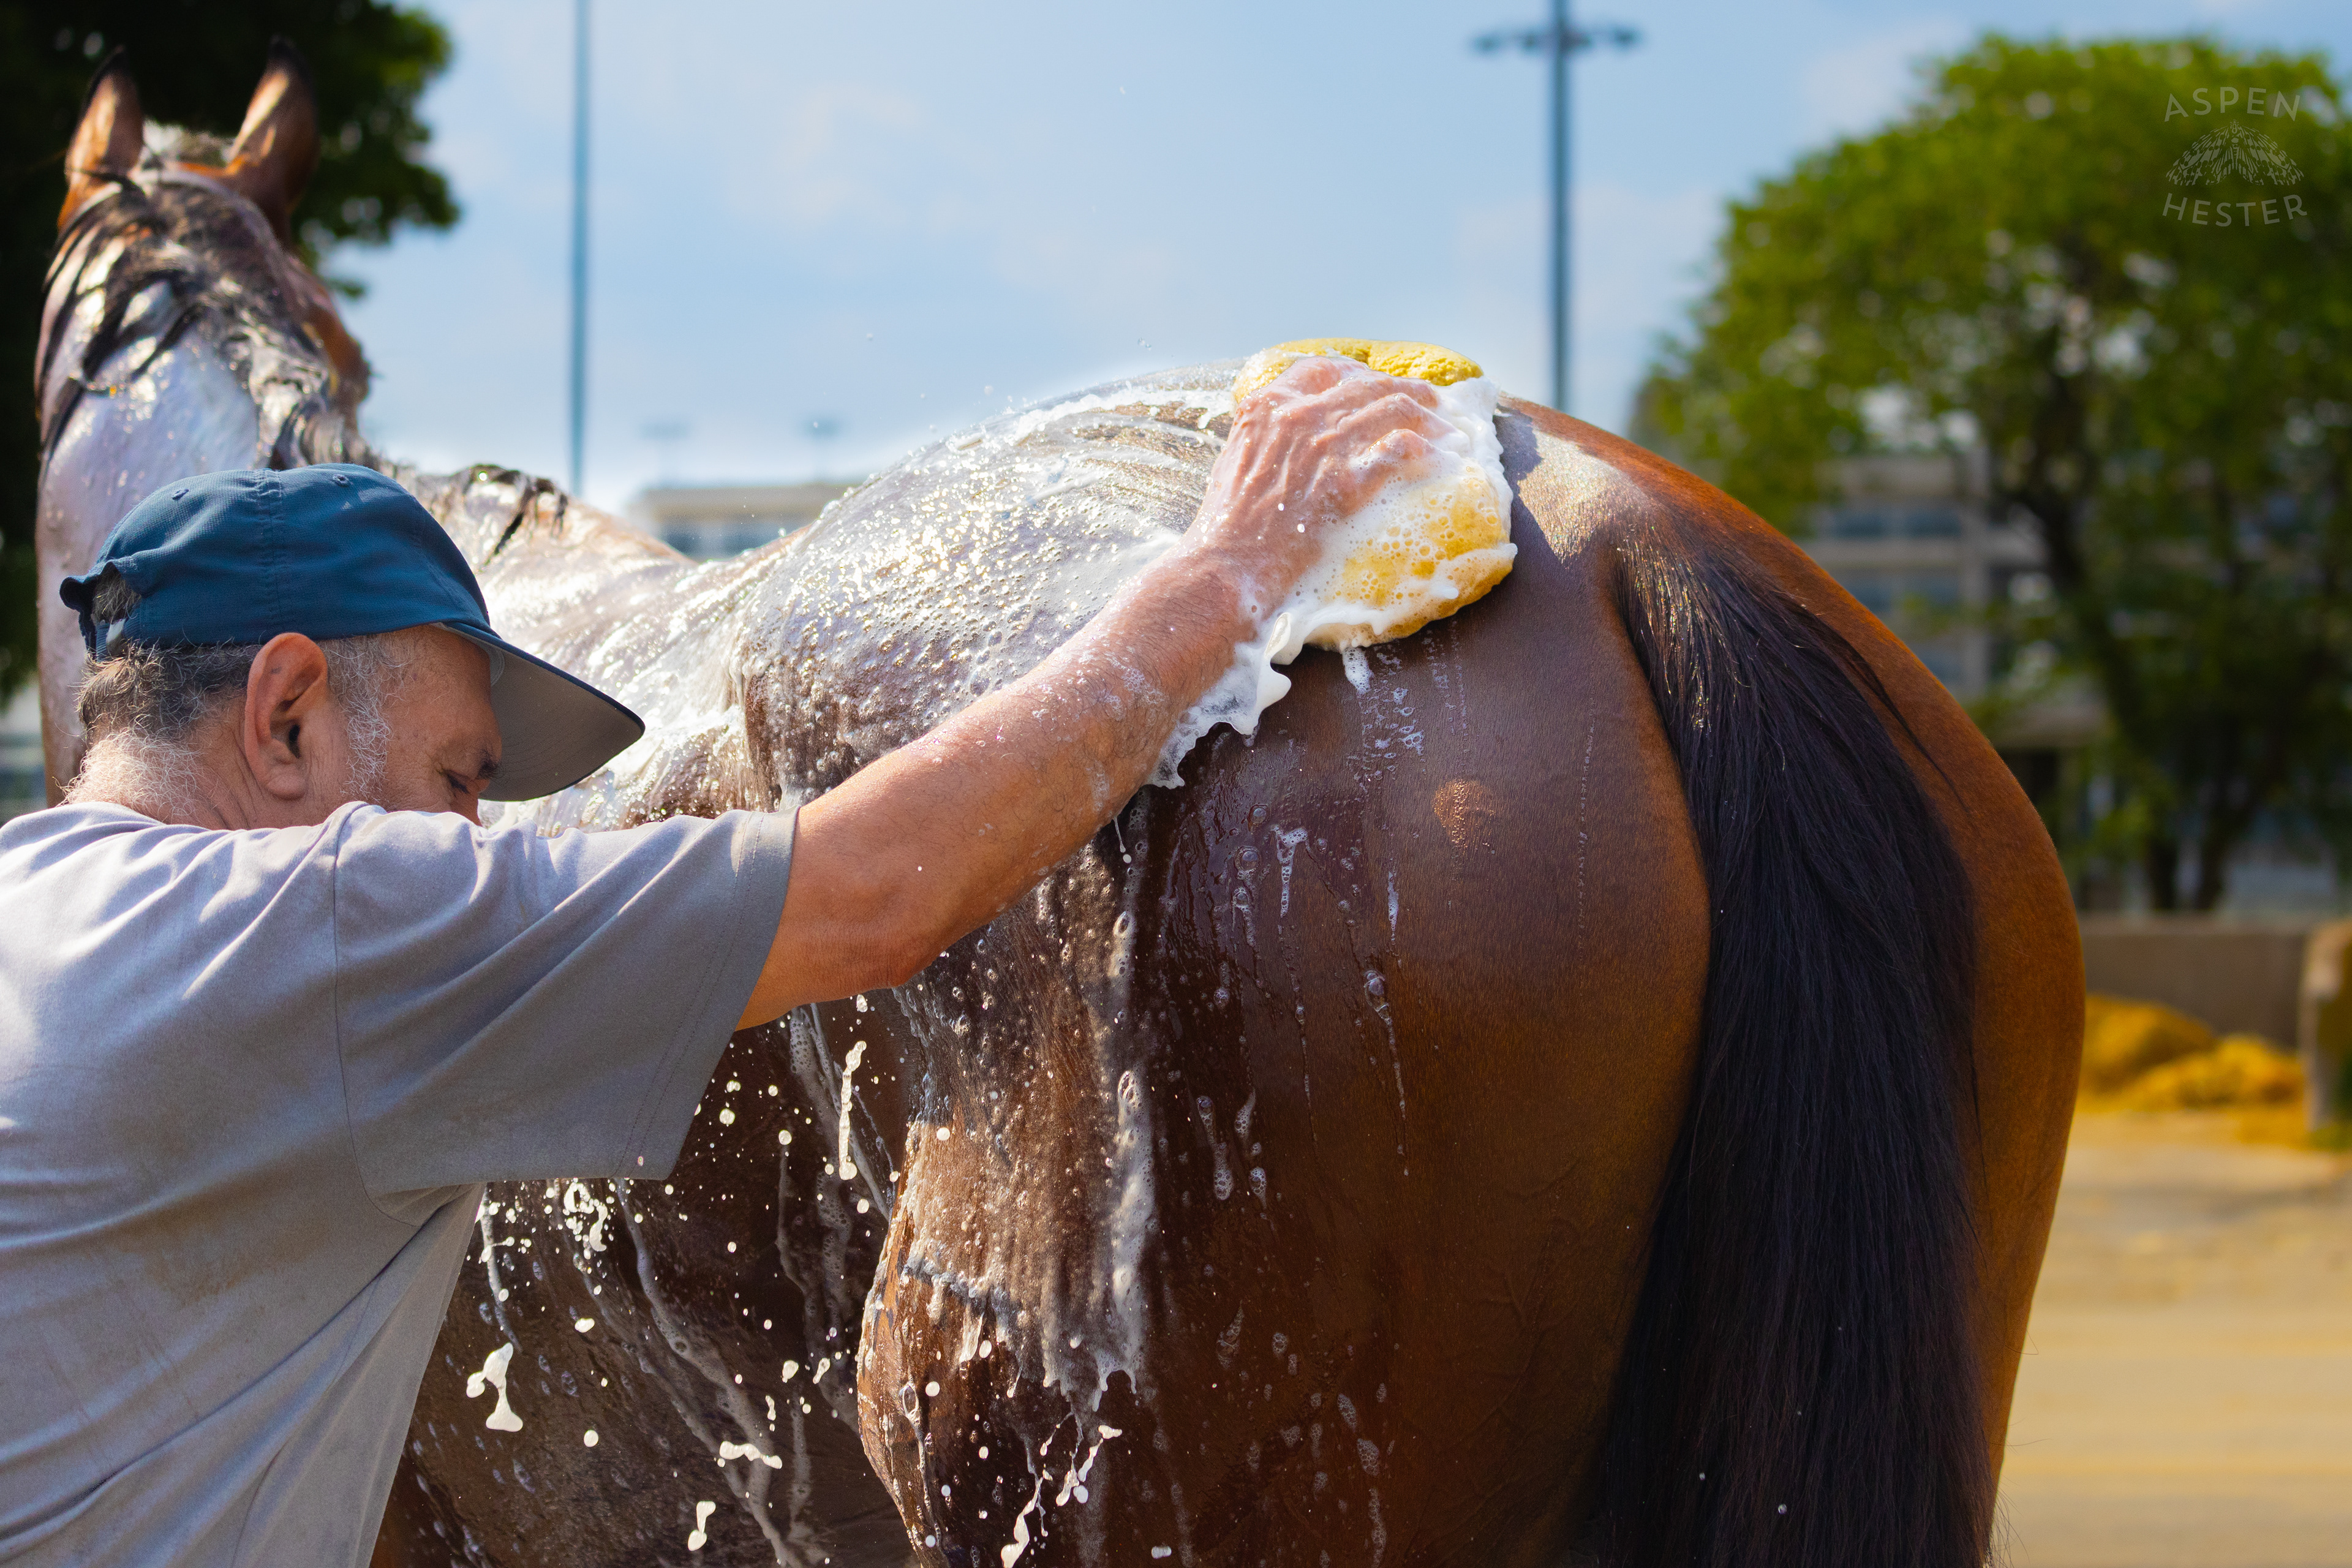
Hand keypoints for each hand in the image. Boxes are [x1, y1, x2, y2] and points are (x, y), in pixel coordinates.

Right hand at [1186, 357, 1445, 611]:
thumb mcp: (1236, 460)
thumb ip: (1266, 437)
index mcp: (1268, 406)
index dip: (1358, 375)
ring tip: (1449, 429)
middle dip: (1408, 389)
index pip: (1324, 370)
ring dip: (1429, 417)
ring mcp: (1324, 447)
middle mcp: (1298, 416)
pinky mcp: (1345, 483)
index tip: (1377, 386)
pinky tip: (1441, 458)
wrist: (1228, 565)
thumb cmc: (1227, 525)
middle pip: (1368, 385)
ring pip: (1393, 409)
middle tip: (1433, 401)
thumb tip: (1291, 438)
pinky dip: (1426, 450)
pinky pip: (1398, 452)